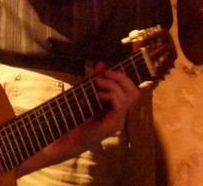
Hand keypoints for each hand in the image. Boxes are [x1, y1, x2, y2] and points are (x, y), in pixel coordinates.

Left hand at [18, 65, 140, 175]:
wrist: (68, 138)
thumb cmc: (77, 117)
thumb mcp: (88, 93)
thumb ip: (96, 80)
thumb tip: (101, 63)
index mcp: (118, 107)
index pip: (132, 89)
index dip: (124, 77)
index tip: (108, 70)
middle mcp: (122, 114)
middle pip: (135, 91)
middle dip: (121, 78)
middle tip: (105, 74)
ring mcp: (119, 120)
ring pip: (130, 96)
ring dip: (114, 85)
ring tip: (99, 83)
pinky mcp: (113, 124)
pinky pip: (120, 104)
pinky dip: (110, 95)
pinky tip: (98, 94)